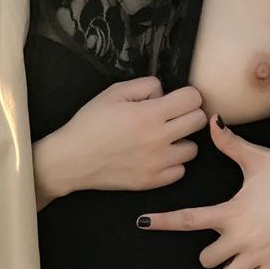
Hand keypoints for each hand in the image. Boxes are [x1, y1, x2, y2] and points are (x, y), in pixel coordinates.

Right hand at [32, 76, 209, 208]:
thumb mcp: (114, 92)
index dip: (186, 95)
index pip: (193, 98)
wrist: (71, 160)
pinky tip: (156, 157)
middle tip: (171, 117)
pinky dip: (172, 163)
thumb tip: (164, 94)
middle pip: (198, 121)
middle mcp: (158, 139)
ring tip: (163, 140)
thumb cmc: (89, 124)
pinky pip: (180, 171)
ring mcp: (156, 164)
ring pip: (193, 149)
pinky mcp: (151, 182)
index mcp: (149, 114)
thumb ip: (145, 86)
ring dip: (181, 141)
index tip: (175, 99)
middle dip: (188, 114)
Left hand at [135, 113, 269, 268]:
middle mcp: (238, 238)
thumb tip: (211, 119)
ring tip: (236, 261)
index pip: (188, 219)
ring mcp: (255, 256)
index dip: (163, 222)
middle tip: (221, 243)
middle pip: (205, 259)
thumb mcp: (257, 158)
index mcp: (229, 213)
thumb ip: (230, 143)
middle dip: (209, 254)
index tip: (143, 222)